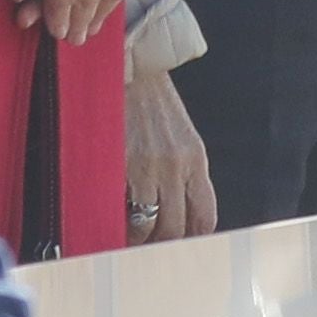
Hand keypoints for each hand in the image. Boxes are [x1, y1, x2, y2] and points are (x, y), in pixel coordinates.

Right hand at [122, 64, 216, 244]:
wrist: (128, 67)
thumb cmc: (152, 102)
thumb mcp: (180, 136)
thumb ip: (183, 172)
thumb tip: (176, 212)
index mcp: (196, 159)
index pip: (204, 217)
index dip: (192, 239)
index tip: (179, 247)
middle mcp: (177, 167)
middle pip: (176, 229)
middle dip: (161, 245)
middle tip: (148, 248)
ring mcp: (149, 167)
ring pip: (147, 226)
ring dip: (137, 238)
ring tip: (126, 237)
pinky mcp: (121, 164)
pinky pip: (122, 211)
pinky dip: (117, 222)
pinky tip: (112, 219)